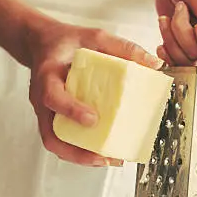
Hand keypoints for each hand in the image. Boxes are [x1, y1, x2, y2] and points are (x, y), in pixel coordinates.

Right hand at [23, 18, 162, 165]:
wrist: (44, 44)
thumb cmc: (68, 42)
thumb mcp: (95, 36)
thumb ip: (123, 48)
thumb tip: (154, 63)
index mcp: (48, 75)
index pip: (53, 96)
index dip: (71, 110)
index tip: (92, 119)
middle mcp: (42, 98)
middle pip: (52, 134)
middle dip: (77, 151)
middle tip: (105, 156)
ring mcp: (46, 112)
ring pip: (56, 143)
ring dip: (80, 157)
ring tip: (109, 160)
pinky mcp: (53, 120)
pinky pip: (63, 140)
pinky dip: (80, 151)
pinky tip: (103, 153)